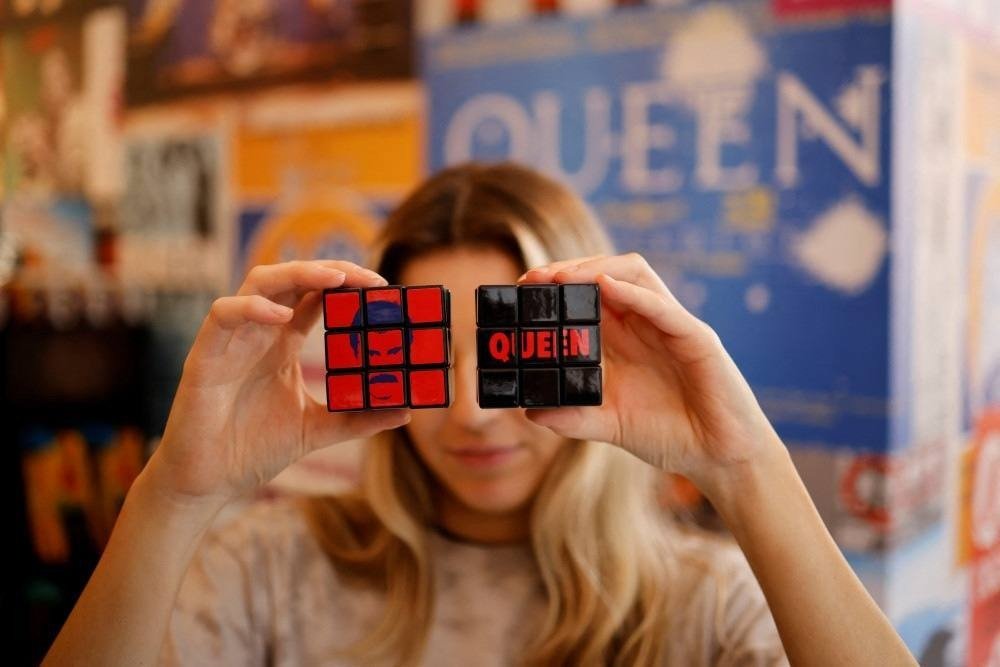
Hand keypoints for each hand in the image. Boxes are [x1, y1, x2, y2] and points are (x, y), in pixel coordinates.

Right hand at [147, 260, 409, 504]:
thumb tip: (406, 410)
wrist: (209, 482)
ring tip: (335, 280)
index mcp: (282, 343)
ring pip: (259, 283)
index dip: (347, 284)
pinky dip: (251, 308)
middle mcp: (259, 333)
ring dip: (297, 274)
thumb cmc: (254, 450)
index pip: (316, 296)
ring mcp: (231, 340)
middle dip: (330, 270)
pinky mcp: (204, 355)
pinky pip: (223, 314)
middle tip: (368, 278)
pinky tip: (282, 317)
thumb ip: (358, 419)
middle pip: (293, 279)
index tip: (384, 287)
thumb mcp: (317, 430)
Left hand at [518, 253, 782, 493]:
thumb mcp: (611, 426)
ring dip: (594, 269)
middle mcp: (647, 324)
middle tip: (532, 278)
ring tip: (559, 277)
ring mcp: (672, 327)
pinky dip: (633, 293)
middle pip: (607, 273)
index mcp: (625, 339)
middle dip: (568, 269)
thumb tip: (529, 411)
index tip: (523, 291)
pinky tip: (604, 287)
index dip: (556, 286)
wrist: (720, 460)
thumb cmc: (671, 436)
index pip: (588, 294)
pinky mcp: (698, 339)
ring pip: (635, 275)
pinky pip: (663, 307)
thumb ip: (573, 418)